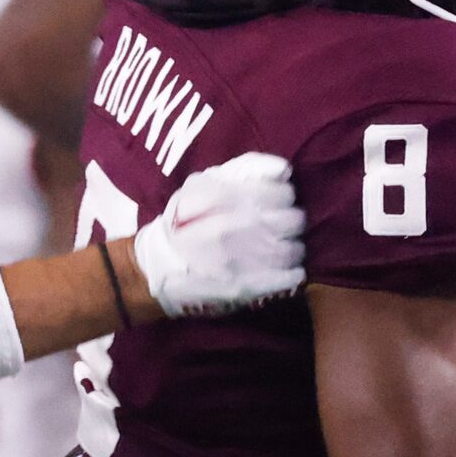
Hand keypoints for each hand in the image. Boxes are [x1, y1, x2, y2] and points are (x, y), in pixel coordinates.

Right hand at [131, 151, 304, 314]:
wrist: (159, 267)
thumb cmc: (183, 222)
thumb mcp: (202, 184)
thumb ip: (245, 169)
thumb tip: (284, 170)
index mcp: (233, 198)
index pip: (285, 193)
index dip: (282, 198)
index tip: (271, 205)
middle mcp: (244, 226)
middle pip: (295, 220)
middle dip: (288, 222)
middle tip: (275, 227)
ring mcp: (249, 258)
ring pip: (296, 249)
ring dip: (291, 247)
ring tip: (276, 249)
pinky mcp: (252, 287)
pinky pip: (291, 277)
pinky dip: (293, 273)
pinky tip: (284, 270)